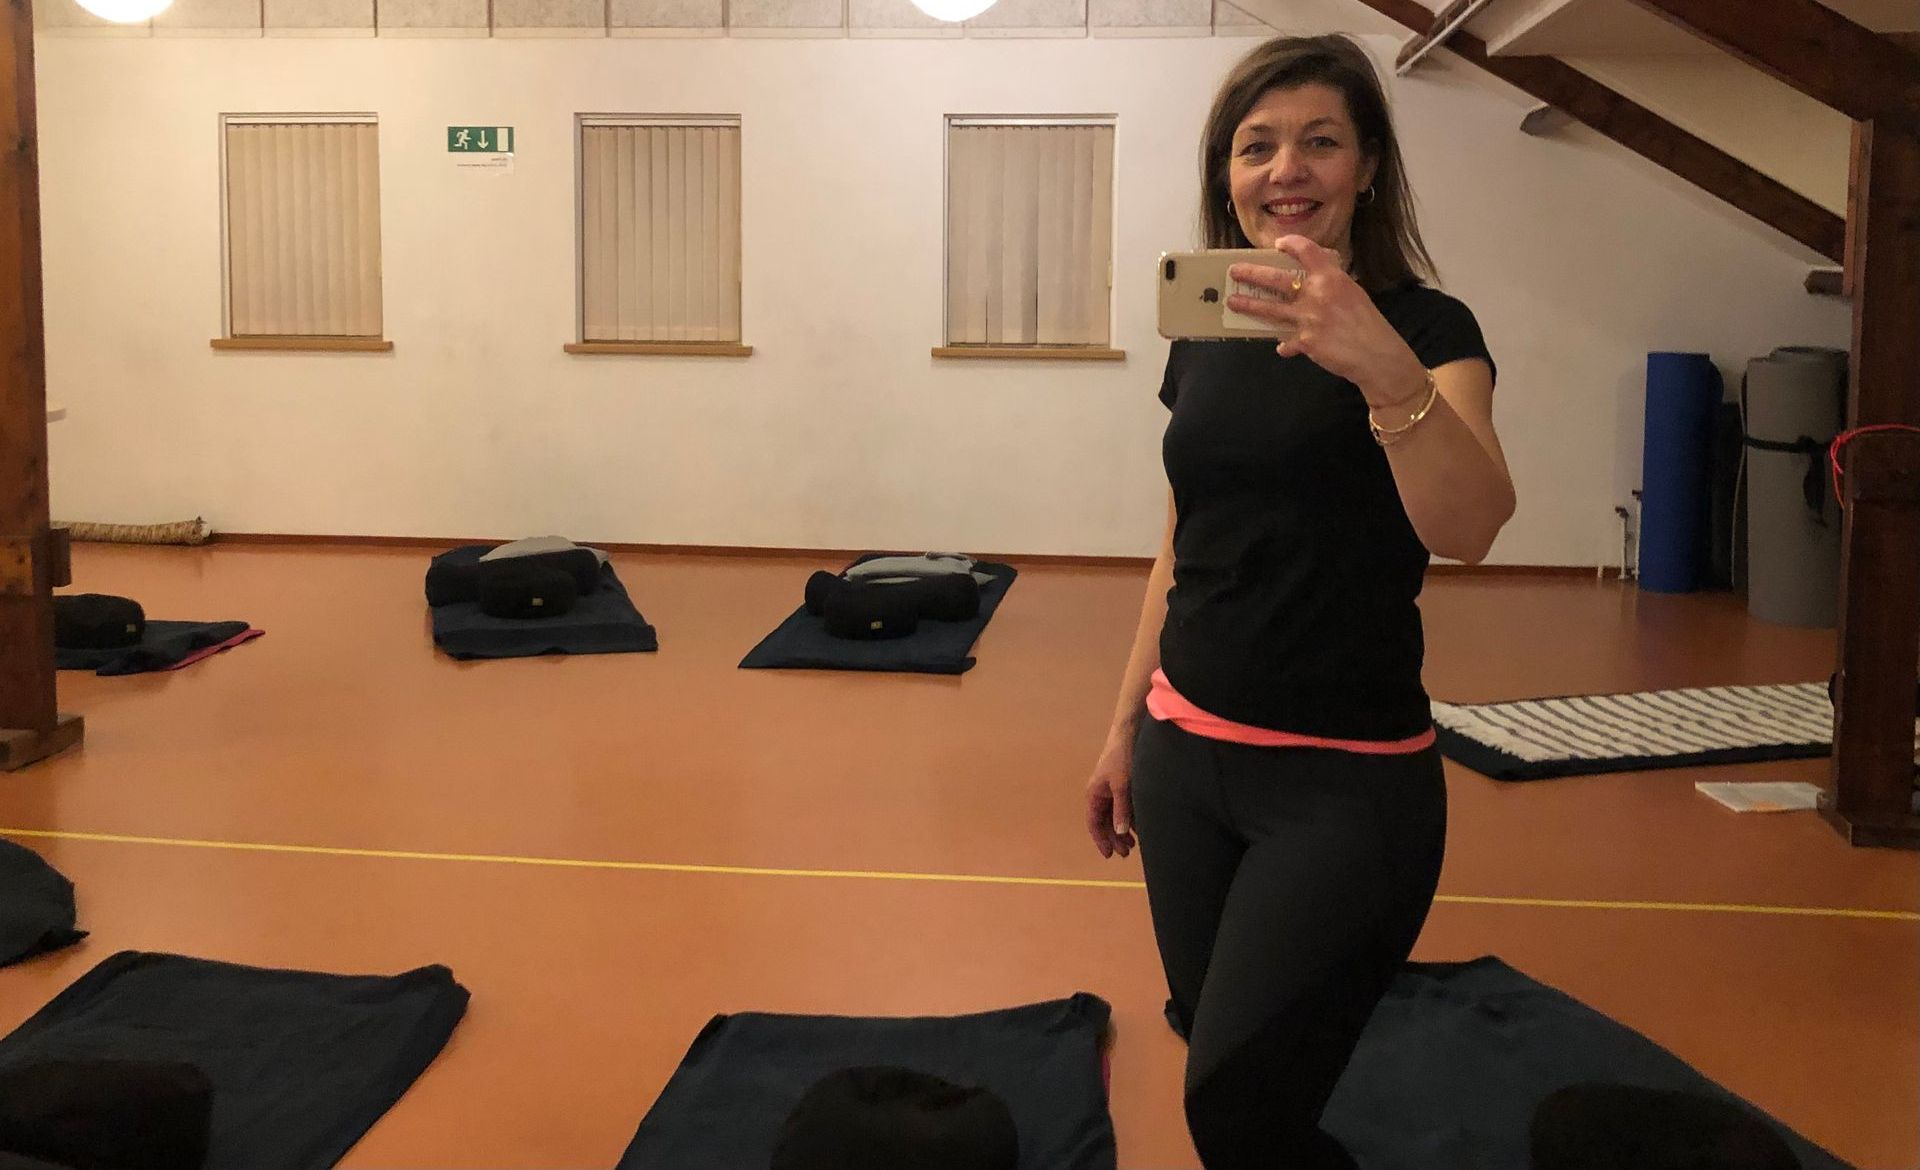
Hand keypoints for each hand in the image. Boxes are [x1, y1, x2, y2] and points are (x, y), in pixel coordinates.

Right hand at [1085, 737, 1135, 859]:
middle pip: (1105, 822)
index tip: (1109, 854)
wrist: (1129, 735)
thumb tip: (1120, 832)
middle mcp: (1101, 795)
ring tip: (1133, 845)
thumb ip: (1121, 809)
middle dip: (1114, 838)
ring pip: (1115, 816)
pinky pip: (1124, 808)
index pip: (1094, 823)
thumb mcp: (1122, 786)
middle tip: (1126, 853)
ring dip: (1123, 830)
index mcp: (1094, 795)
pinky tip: (1139, 828)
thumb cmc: (1121, 758)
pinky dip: (1130, 819)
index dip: (1100, 840)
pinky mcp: (1123, 786)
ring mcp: (1112, 791)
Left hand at [1226, 235, 1425, 406]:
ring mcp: (1308, 318)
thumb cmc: (1368, 323)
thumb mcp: (1353, 293)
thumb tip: (1312, 284)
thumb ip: (1331, 286)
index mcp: (1332, 277)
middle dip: (1251, 274)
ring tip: (1233, 302)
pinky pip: (1286, 342)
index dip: (1291, 244)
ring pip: (1269, 309)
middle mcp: (1316, 294)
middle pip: (1276, 280)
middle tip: (1235, 272)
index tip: (1278, 244)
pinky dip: (1284, 345)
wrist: (1376, 353)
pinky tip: (1282, 347)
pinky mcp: (1305, 341)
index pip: (1307, 251)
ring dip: (1248, 305)